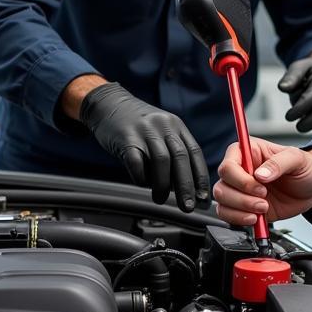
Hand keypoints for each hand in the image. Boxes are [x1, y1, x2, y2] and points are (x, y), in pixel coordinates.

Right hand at [78, 82, 208, 208]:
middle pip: (181, 158)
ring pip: (161, 160)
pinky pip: (136, 161)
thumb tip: (183, 185)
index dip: (200, 176)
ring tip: (160, 199)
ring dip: (163, 185)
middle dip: (186, 186)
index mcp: (176, 126)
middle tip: (187, 206)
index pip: (194, 153)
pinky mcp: (125, 137)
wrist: (109, 104)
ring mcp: (145, 131)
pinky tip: (142, 184)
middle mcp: (164, 126)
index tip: (203, 197)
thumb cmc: (137, 124)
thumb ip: (172, 152)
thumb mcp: (161, 130)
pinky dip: (141, 176)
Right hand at [213, 137, 311, 225]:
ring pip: (222, 202)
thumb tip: (260, 174)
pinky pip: (229, 216)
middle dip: (241, 198)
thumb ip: (279, 163)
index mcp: (249, 152)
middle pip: (222, 186)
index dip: (240, 179)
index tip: (259, 187)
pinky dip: (239, 220)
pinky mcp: (245, 207)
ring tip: (262, 209)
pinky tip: (256, 219)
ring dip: (240, 210)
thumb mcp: (297, 159)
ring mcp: (241, 190)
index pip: (228, 165)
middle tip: (263, 201)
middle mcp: (241, 170)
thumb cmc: (306, 167)